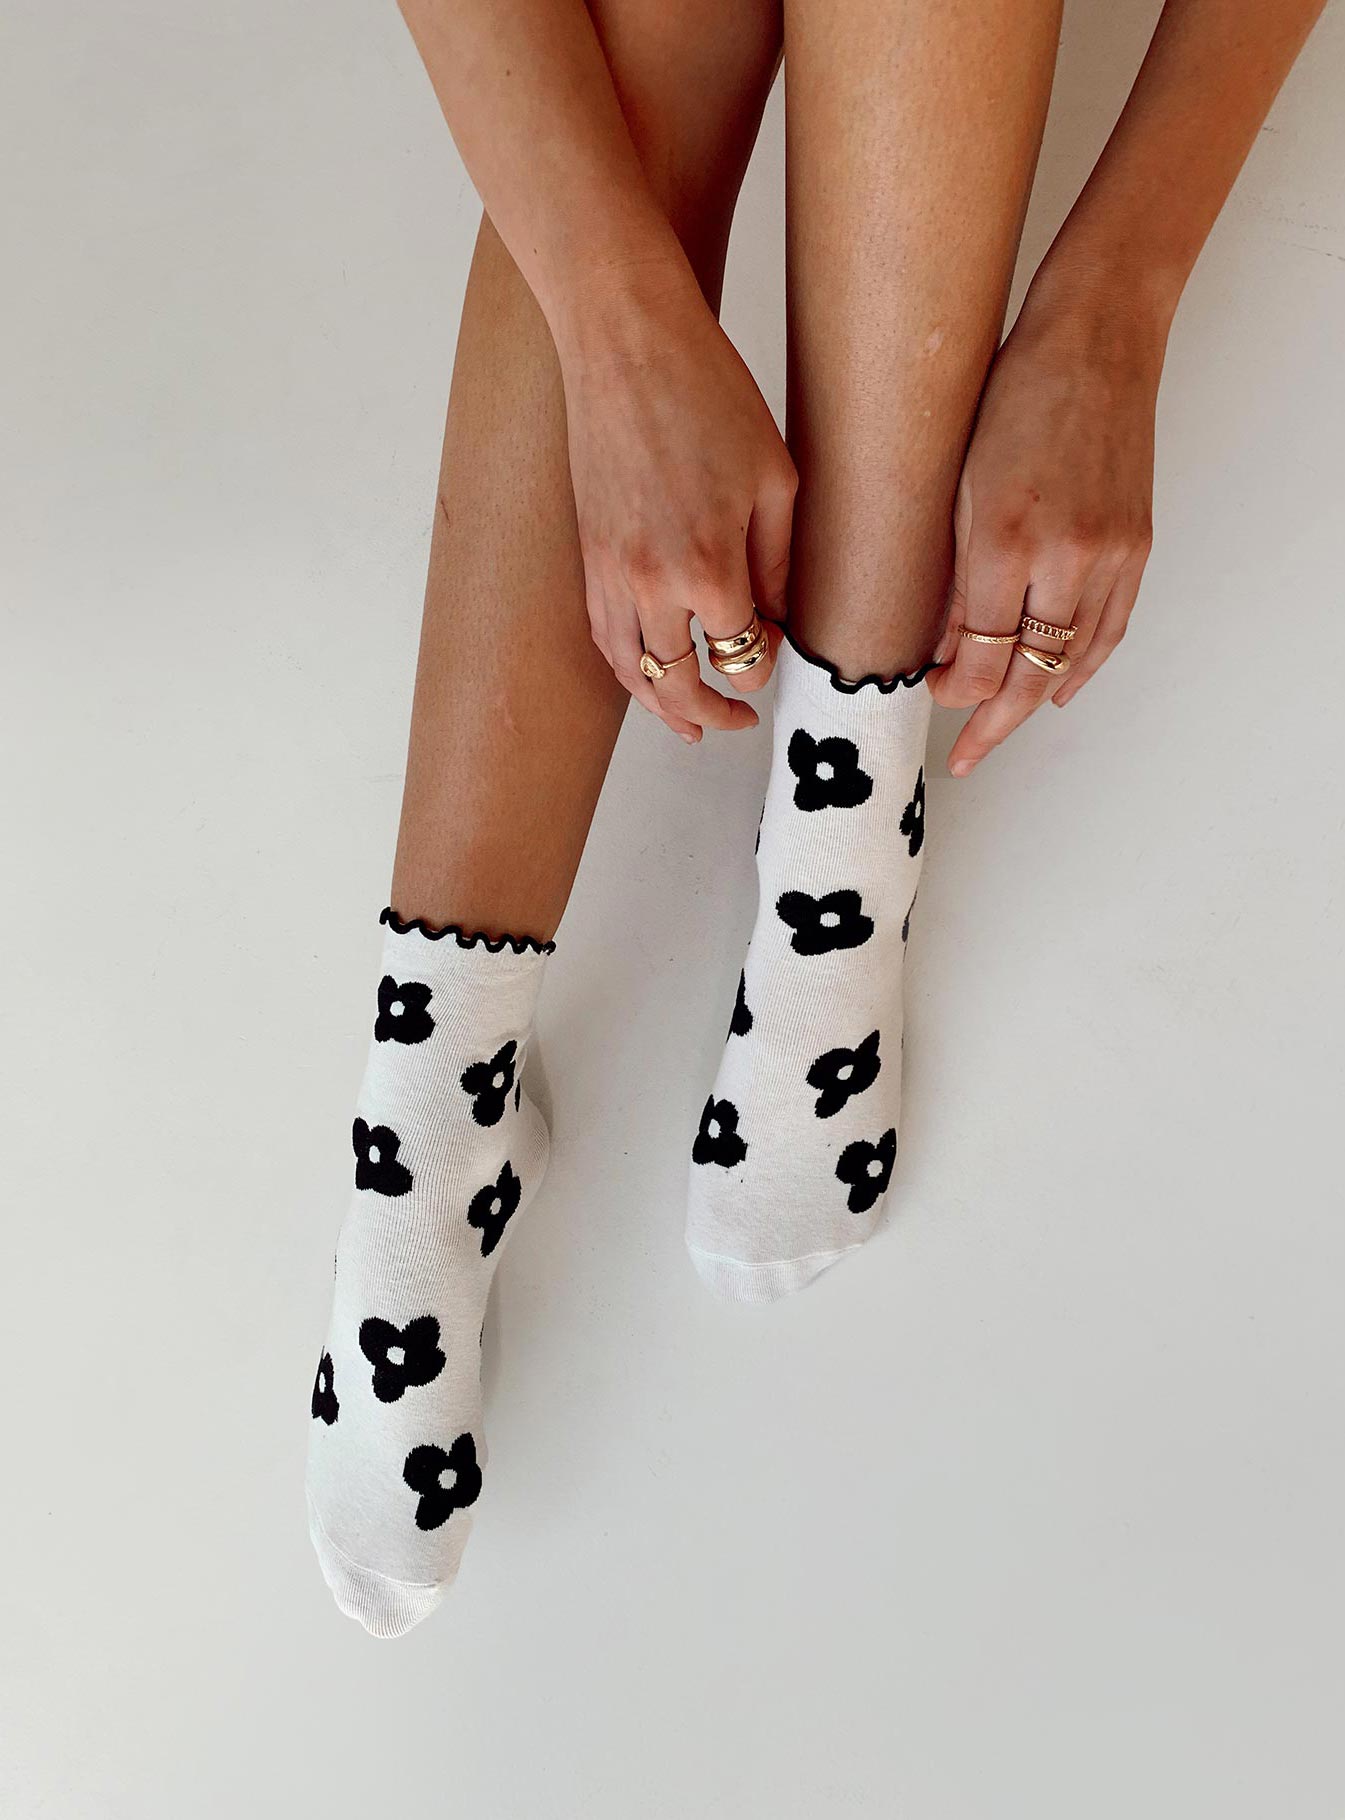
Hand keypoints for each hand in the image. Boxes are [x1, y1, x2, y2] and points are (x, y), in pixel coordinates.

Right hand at [555, 264, 795, 742]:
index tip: (781, 649)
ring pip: (633, 671)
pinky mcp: (587, 555)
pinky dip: (626, 668)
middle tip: (740, 721)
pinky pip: (602, 636)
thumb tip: (777, 618)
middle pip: (681, 684)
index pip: (743, 655)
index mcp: (708, 568)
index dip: (767, 665)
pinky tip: (646, 675)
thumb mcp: (775, 477)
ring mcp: (610, 574)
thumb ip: (778, 562)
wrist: (625, 343)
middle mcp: (651, 585)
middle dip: (715, 710)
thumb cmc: (707, 394)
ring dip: (662, 707)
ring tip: (691, 724)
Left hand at [929, 278, 1163, 773]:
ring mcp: (1109, 554)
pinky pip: (1109, 631)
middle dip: (990, 721)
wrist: (1096, 341)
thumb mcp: (957, 482)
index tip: (930, 696)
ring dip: (1032, 704)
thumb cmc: (1013, 394)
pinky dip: (1081, 669)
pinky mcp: (1136, 546)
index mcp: (1004, 537)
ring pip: (1070, 662)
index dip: (952, 690)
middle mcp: (1064, 556)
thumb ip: (951, 571)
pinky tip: (1057, 692)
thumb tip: (941, 645)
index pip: (977, 653)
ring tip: (1000, 730)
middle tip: (964, 755)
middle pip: (1026, 674)